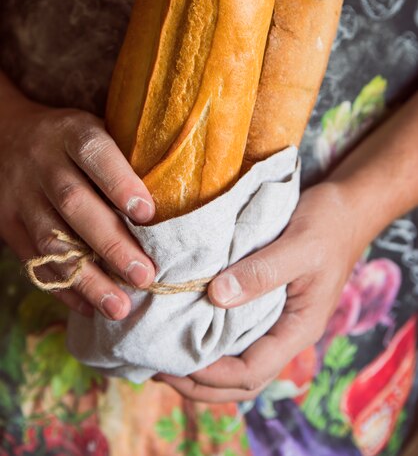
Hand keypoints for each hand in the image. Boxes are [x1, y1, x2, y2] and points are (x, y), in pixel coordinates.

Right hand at [0, 91, 155, 319]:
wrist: (6, 137)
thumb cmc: (71, 139)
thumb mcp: (96, 128)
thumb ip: (127, 153)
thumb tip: (176, 192)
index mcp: (73, 134)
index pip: (95, 154)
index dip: (120, 183)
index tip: (148, 214)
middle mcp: (44, 163)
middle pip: (75, 204)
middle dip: (111, 244)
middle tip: (144, 276)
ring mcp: (22, 196)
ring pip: (52, 241)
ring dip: (87, 278)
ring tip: (119, 306)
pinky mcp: (8, 223)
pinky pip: (34, 261)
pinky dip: (63, 287)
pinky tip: (89, 307)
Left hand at [156, 182, 364, 401]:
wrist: (345, 207)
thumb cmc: (328, 225)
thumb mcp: (299, 245)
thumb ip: (262, 272)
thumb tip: (216, 297)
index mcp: (299, 328)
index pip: (253, 372)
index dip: (213, 376)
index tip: (175, 363)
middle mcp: (285, 330)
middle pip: (242, 378)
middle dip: (200, 382)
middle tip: (157, 370)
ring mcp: (274, 317)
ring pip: (236, 357)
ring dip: (201, 364)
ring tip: (163, 353)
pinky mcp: (264, 299)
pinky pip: (234, 328)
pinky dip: (207, 334)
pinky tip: (183, 322)